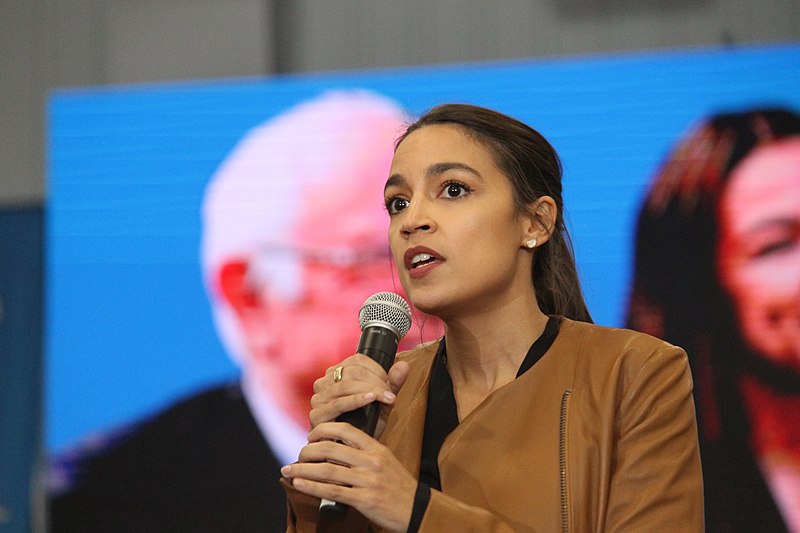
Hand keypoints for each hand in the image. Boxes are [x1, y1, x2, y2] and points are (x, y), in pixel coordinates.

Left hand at [282, 422, 416, 531]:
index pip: (346, 430)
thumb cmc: (398, 485)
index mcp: (376, 448)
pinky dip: (311, 487)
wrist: (416, 509)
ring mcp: (367, 480)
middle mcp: (371, 461)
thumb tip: (334, 449)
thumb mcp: (385, 460)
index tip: (311, 436)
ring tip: (288, 470)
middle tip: (298, 455)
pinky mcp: (364, 500)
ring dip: (303, 470)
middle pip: (331, 449)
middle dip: (308, 451)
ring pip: (327, 471)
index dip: (324, 430)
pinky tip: (299, 485)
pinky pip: (332, 491)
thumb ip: (364, 452)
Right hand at [310, 354, 409, 439]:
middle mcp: (324, 383)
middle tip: (390, 394)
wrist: (353, 452)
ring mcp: (318, 399)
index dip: (378, 369)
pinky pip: (338, 403)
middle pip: (352, 371)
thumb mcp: (383, 402)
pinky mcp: (316, 416)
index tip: (390, 382)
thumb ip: (393, 383)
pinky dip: (356, 400)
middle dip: (376, 381)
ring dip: (370, 389)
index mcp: (337, 374)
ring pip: (346, 385)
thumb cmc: (367, 425)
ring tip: (386, 398)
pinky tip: (371, 400)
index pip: (358, 360)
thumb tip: (404, 365)